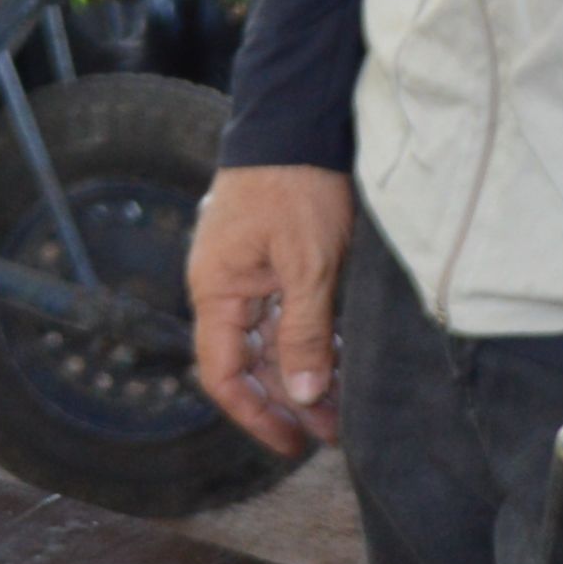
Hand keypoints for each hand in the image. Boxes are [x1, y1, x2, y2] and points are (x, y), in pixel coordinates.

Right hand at [188, 163, 355, 452]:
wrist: (298, 120)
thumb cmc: (296, 186)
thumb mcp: (309, 266)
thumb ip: (305, 333)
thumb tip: (300, 396)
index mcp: (217, 292)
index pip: (223, 374)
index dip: (256, 415)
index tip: (293, 443)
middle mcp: (225, 289)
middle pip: (252, 363)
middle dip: (291, 401)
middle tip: (334, 431)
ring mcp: (249, 275)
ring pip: (273, 341)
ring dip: (306, 373)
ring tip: (346, 403)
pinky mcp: (274, 261)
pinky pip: (288, 314)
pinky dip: (313, 340)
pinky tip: (343, 360)